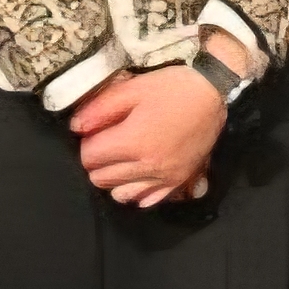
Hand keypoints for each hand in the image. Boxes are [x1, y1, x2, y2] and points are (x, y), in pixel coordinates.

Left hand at [67, 51, 230, 207]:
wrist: (213, 95)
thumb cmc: (172, 88)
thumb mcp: (132, 88)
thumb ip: (99, 109)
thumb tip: (75, 128)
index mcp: (134, 141)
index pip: (90, 157)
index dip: (86, 143)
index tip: (96, 131)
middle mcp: (148, 166)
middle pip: (101, 179)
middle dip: (97, 161)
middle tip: (107, 142)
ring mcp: (164, 178)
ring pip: (120, 194)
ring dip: (114, 178)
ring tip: (122, 158)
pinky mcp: (178, 182)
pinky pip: (146, 200)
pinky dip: (136, 191)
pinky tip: (138, 173)